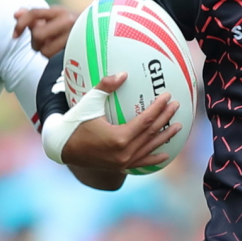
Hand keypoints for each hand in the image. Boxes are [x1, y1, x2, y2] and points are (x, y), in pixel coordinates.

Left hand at [13, 5, 76, 58]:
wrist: (101, 32)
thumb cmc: (72, 25)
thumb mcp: (55, 17)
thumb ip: (35, 17)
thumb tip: (15, 14)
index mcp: (59, 10)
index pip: (34, 13)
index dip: (21, 24)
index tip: (14, 36)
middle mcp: (67, 20)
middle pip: (37, 34)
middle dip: (34, 42)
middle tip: (41, 43)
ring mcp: (73, 35)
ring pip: (44, 50)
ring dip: (44, 51)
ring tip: (53, 48)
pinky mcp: (77, 49)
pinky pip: (54, 58)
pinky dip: (52, 56)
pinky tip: (59, 52)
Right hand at [57, 73, 181, 172]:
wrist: (63, 147)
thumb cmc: (75, 123)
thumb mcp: (89, 102)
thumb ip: (105, 86)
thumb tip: (123, 74)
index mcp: (119, 138)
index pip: (146, 120)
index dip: (158, 108)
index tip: (167, 97)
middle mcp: (124, 153)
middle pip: (152, 133)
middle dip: (166, 119)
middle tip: (176, 106)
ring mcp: (123, 162)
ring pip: (150, 148)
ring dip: (165, 137)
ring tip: (178, 127)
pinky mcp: (120, 167)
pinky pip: (142, 162)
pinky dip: (154, 159)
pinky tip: (165, 154)